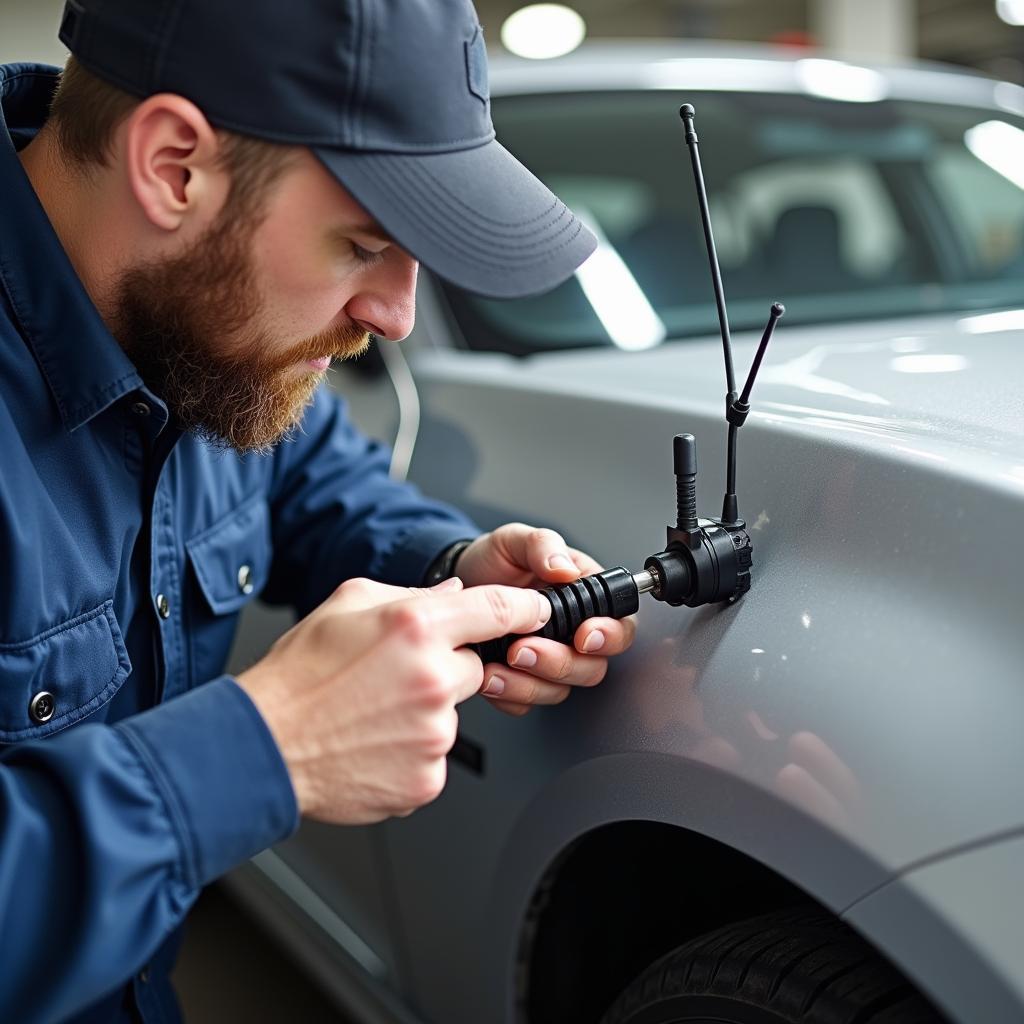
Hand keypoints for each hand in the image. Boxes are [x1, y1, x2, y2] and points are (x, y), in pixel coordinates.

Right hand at [236, 576, 550, 823]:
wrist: (264, 744)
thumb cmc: (298, 675)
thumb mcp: (347, 604)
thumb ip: (409, 594)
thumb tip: (455, 594)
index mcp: (416, 626)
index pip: (498, 609)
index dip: (524, 609)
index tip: (537, 612)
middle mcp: (433, 678)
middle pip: (474, 667)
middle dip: (445, 669)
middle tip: (393, 679)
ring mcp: (434, 733)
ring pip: (451, 715)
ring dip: (424, 714)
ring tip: (372, 714)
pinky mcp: (427, 777)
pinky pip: (434, 756)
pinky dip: (411, 752)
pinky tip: (373, 743)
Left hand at [455, 523, 636, 715]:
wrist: (457, 581)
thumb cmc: (494, 560)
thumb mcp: (515, 540)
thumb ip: (542, 545)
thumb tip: (564, 567)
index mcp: (584, 599)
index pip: (619, 625)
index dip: (608, 636)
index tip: (583, 635)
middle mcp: (571, 634)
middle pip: (592, 667)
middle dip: (561, 663)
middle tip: (524, 648)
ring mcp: (547, 660)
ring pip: (560, 689)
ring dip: (531, 683)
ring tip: (499, 663)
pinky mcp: (521, 680)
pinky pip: (526, 703)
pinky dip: (508, 695)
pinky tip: (488, 677)